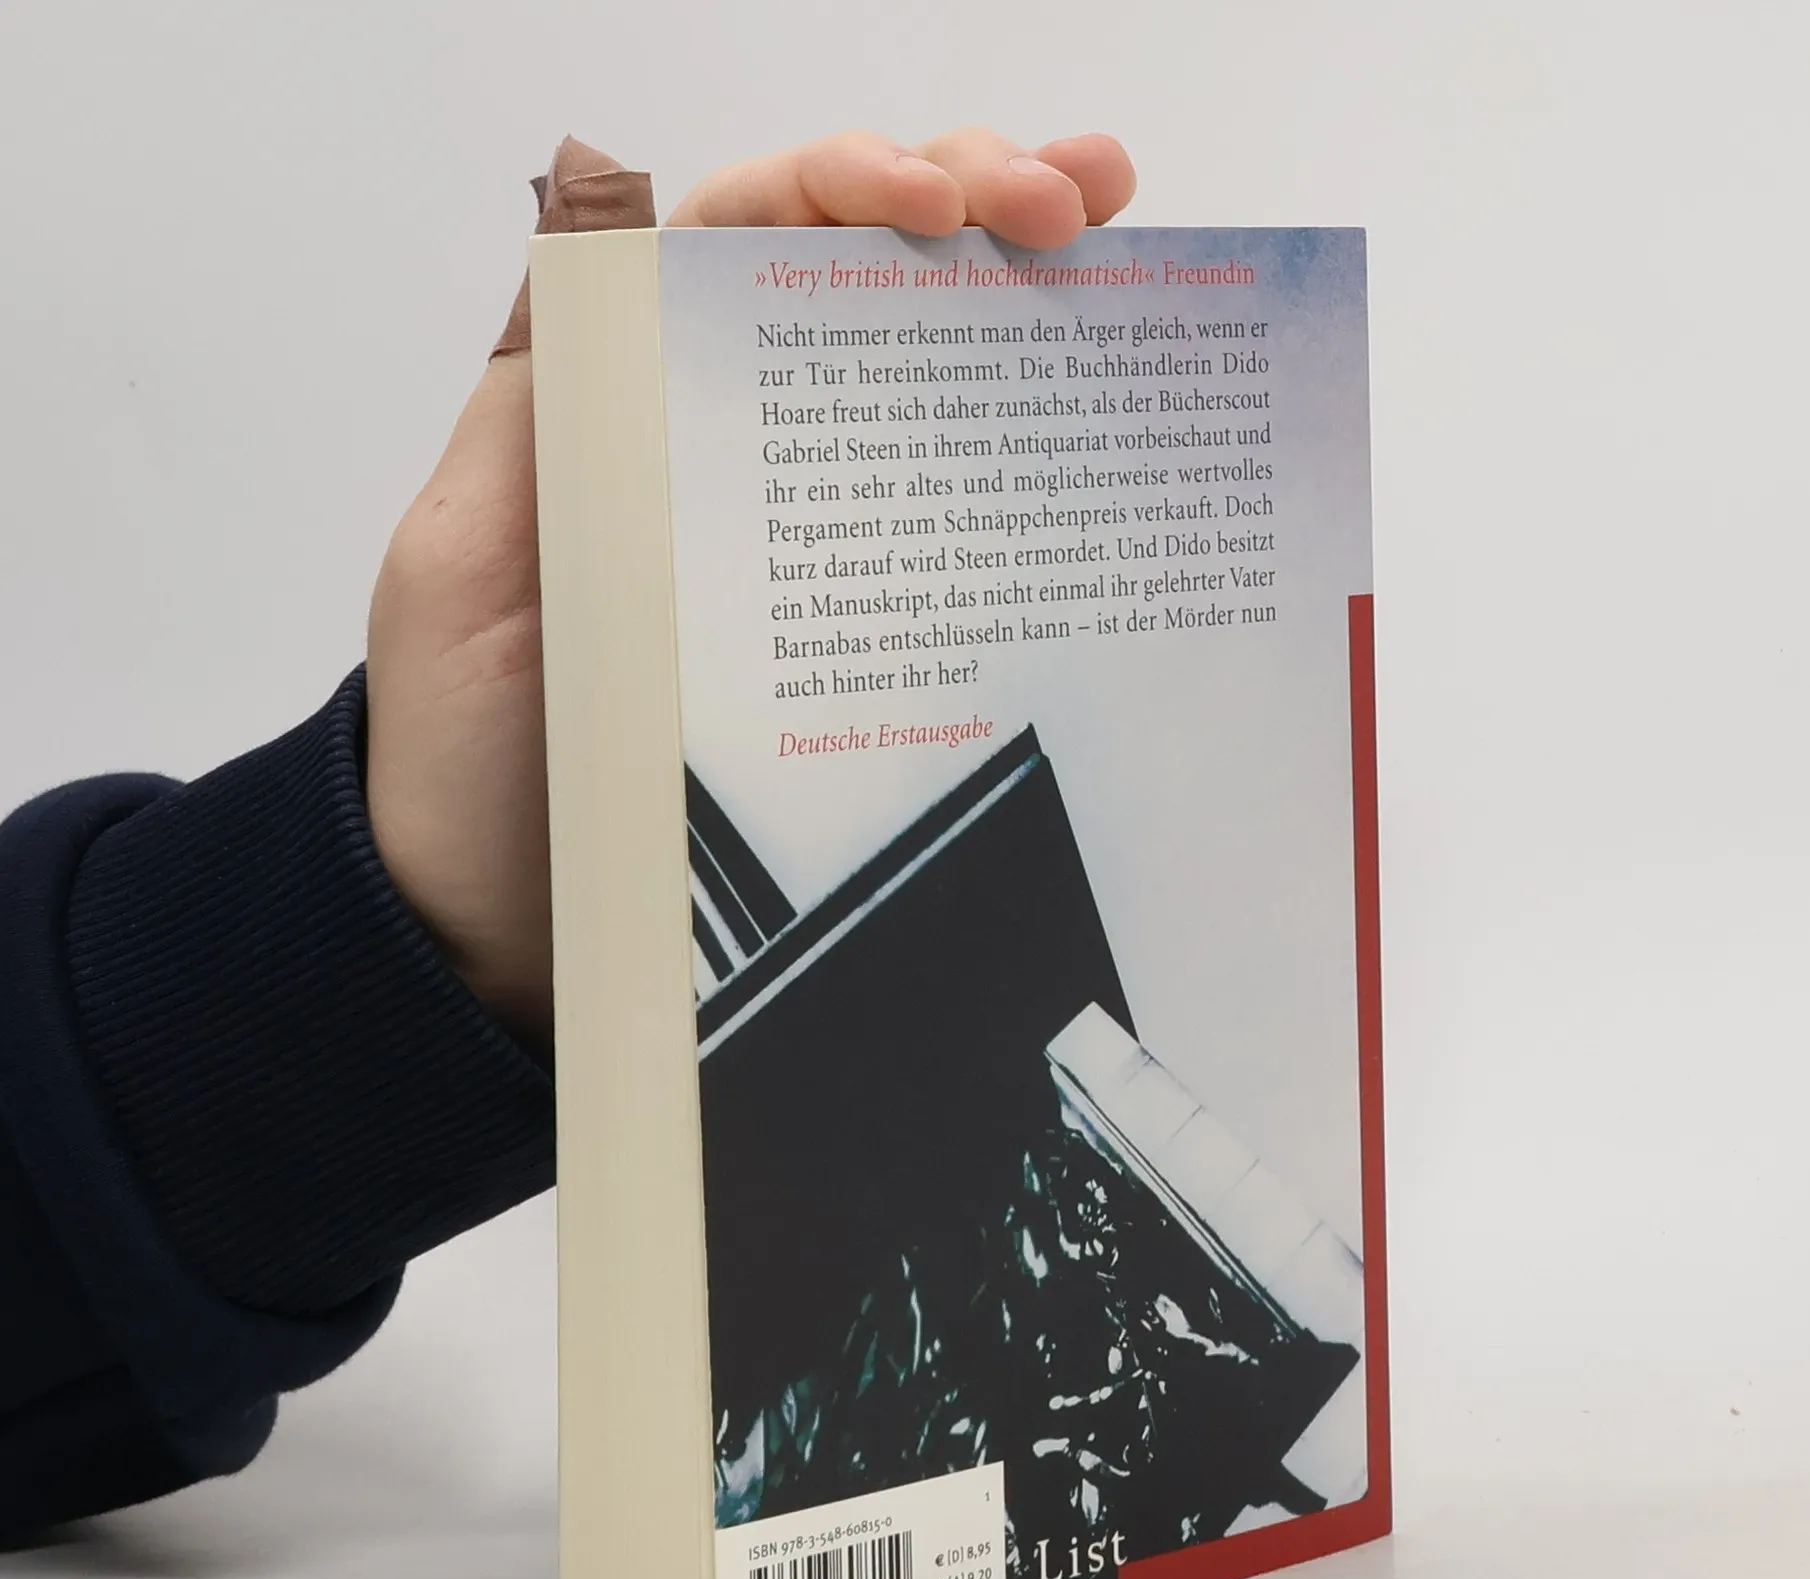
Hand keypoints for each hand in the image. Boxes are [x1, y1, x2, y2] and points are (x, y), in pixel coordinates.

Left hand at [364, 129, 1135, 1044]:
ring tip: (1123, 249)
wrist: (502, 937)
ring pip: (920, 381)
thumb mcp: (462, 570)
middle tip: (1079, 201)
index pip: (742, 234)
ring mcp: (798, 546)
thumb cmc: (461, 764)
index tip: (942, 207)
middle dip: (975, 198)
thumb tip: (616, 241)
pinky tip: (1103, 430)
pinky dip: (1027, 466)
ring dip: (1025, 296)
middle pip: (857, 278)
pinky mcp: (849, 642)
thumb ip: (532, 414)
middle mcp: (724, 449)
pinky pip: (945, 534)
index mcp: (624, 403)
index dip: (846, 183)